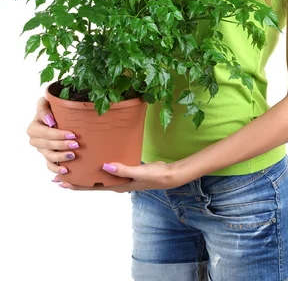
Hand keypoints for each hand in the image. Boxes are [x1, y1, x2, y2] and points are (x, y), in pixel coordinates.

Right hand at [26, 96, 78, 176]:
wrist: (55, 113)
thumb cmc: (51, 106)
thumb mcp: (45, 102)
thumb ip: (42, 108)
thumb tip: (49, 121)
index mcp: (34, 128)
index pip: (46, 133)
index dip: (58, 135)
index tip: (72, 134)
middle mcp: (35, 140)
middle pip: (48, 146)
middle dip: (62, 146)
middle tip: (76, 144)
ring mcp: (41, 150)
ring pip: (49, 156)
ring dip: (61, 157)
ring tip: (73, 155)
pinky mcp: (47, 156)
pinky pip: (50, 165)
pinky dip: (56, 169)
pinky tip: (66, 170)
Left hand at [53, 160, 183, 191]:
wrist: (168, 176)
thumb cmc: (154, 175)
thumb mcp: (139, 172)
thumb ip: (122, 169)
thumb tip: (104, 166)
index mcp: (117, 185)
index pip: (92, 186)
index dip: (76, 185)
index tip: (61, 182)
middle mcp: (116, 183)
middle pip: (91, 183)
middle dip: (75, 180)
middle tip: (58, 175)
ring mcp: (120, 178)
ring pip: (98, 177)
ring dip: (85, 174)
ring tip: (73, 167)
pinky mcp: (125, 171)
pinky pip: (108, 170)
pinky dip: (99, 167)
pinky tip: (96, 161)